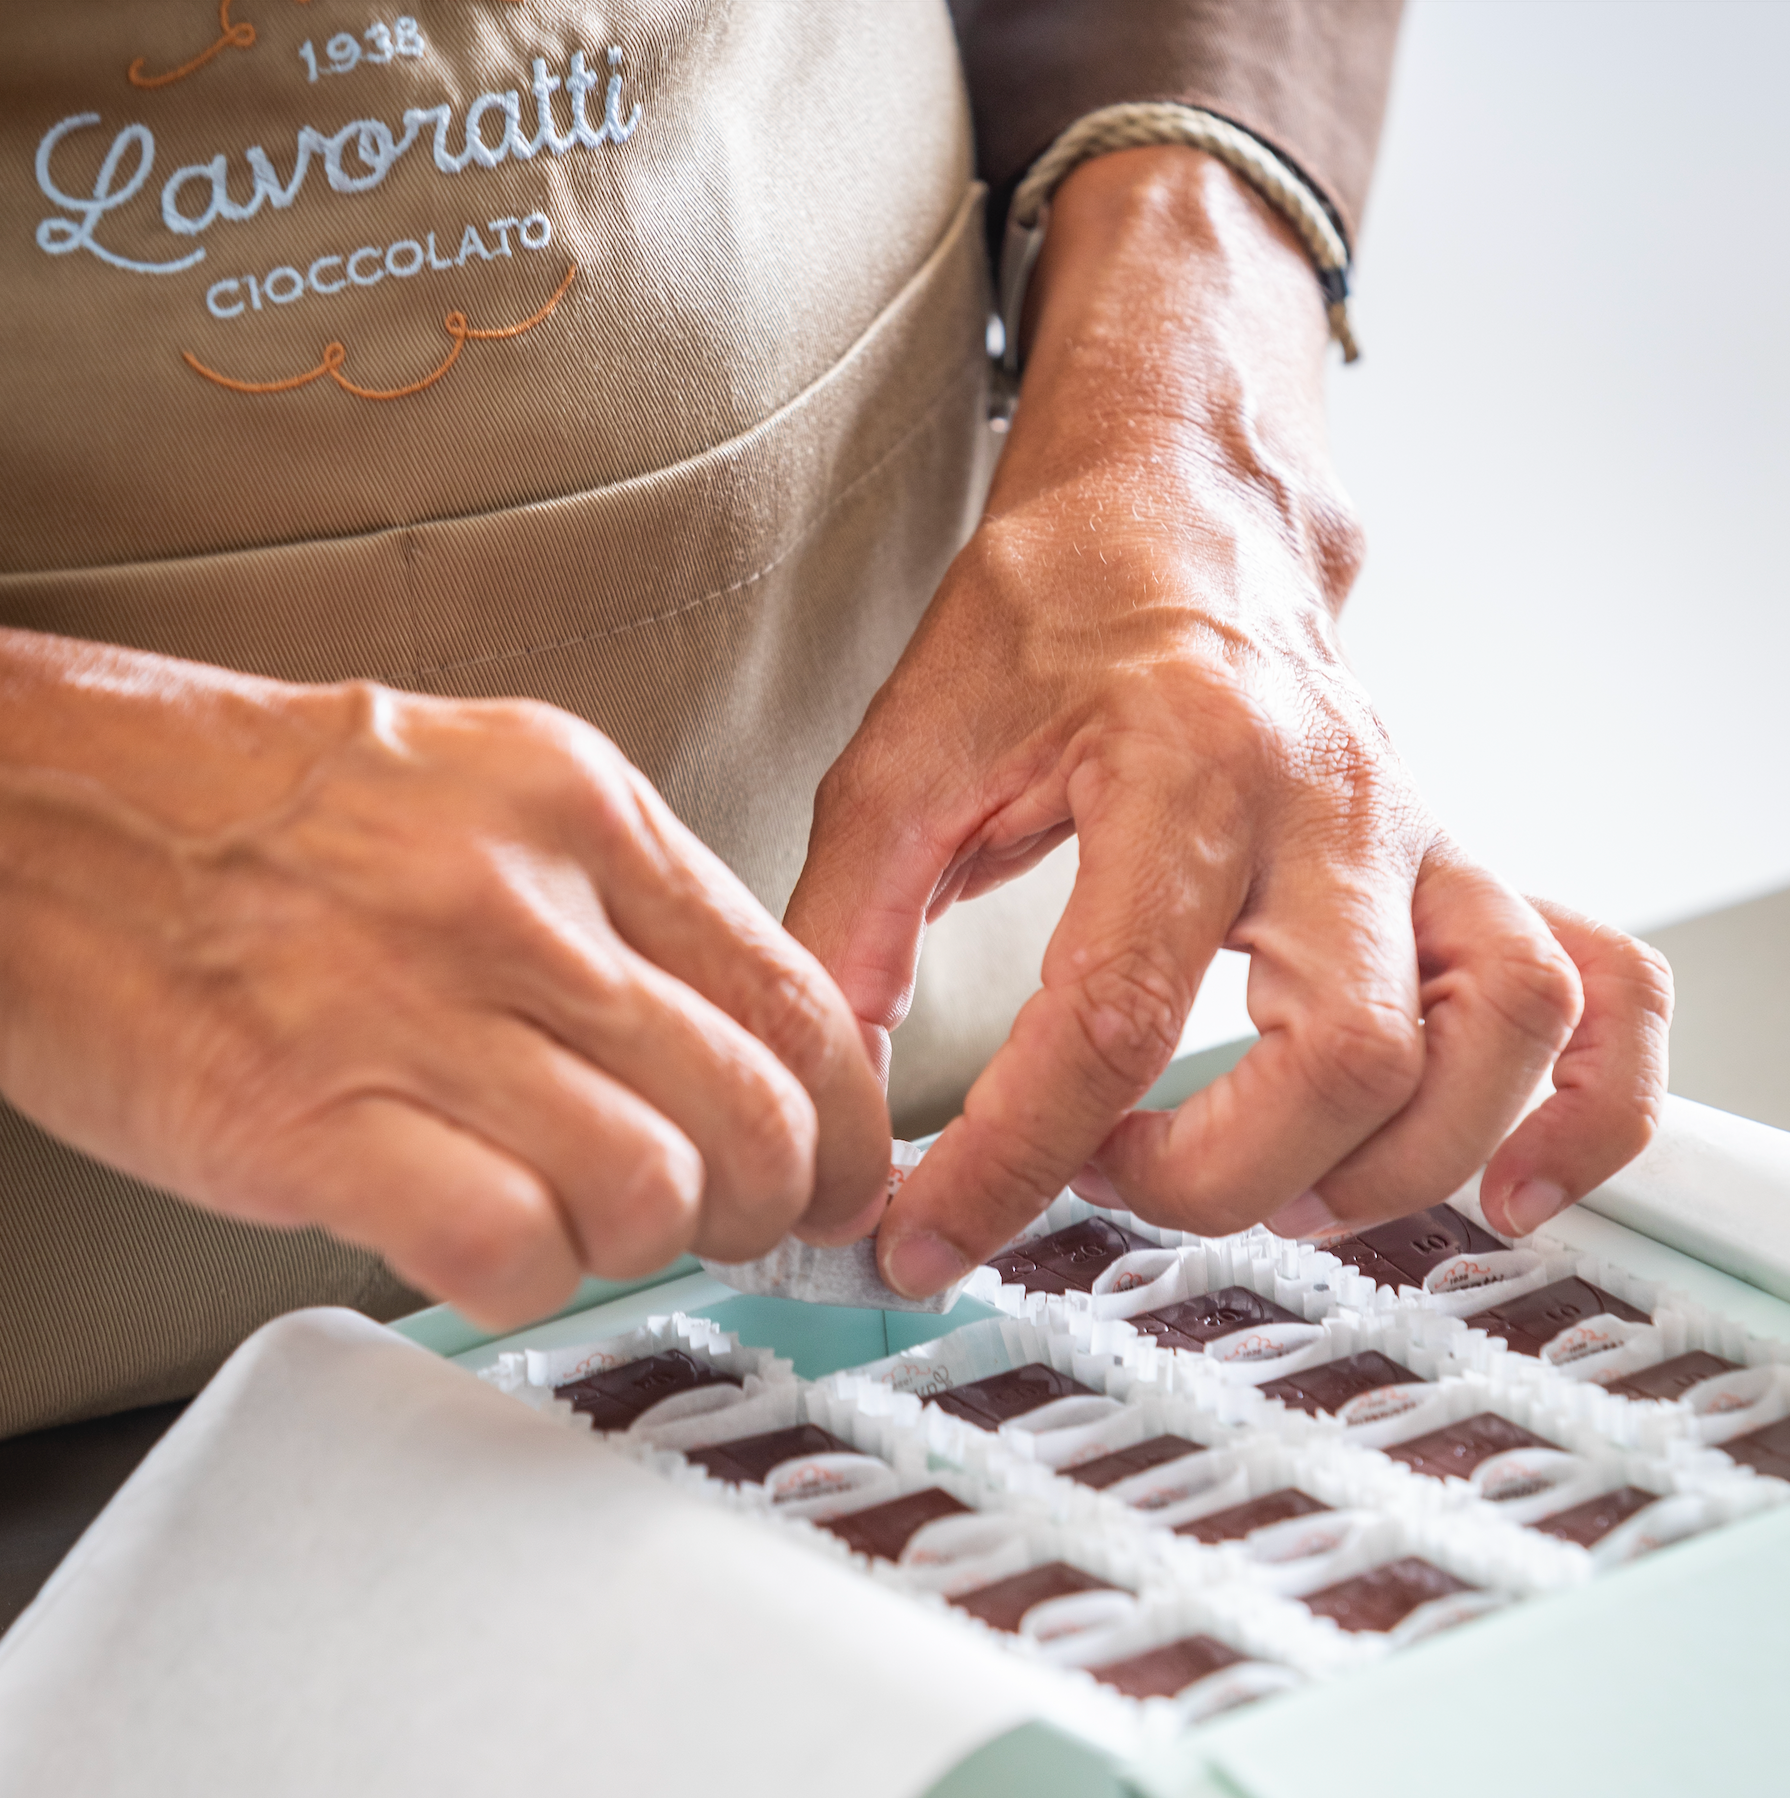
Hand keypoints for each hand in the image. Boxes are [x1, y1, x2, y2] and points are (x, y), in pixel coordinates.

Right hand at [0, 632, 888, 1327]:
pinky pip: (511, 1250)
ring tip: (586, 1222)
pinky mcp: (316, 1117)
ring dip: (643, 1245)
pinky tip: (493, 1247)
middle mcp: (521, 899)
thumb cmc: (265, 814)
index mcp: (583, 811)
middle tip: (737, 1225)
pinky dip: (529, 1280)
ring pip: (650, 1191)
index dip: (852, 1120)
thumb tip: (745, 1040)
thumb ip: (627, 905)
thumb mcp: (490, 793)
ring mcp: (419, 1005)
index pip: (797, 995)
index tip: (845, 1175)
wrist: (46, 811)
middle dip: (772, 1206)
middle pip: (753, 1110)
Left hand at [785, 147, 1671, 1294]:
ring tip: (1267, 1185)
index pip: (1110, 1018)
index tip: (929, 1235)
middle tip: (1106, 1179)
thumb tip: (827, 1100)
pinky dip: (1577, 1116)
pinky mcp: (1466, 858)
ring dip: (1383, 1167)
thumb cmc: (1053, 607)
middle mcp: (1332, 798)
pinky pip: (1598, 994)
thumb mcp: (907, 755)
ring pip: (1493, 1037)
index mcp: (1180, 758)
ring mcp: (1424, 829)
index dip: (1007, 1163)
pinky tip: (1502, 1190)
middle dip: (1209, 1181)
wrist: (1180, 503)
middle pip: (1340, 1057)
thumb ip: (849, 928)